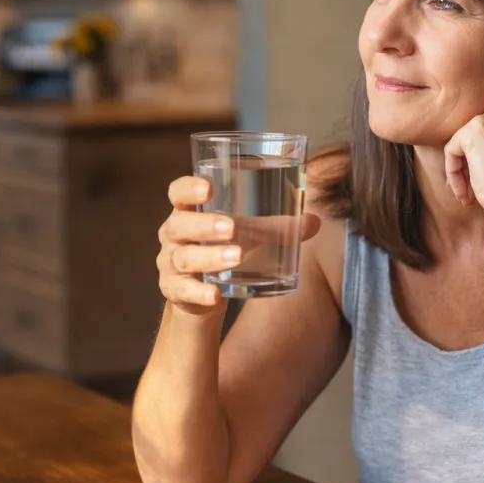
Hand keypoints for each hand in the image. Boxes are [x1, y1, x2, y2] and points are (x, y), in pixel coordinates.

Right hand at [157, 176, 321, 314]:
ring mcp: (170, 263)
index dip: (189, 188)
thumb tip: (314, 222)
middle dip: (204, 225)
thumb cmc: (225, 248)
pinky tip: (215, 295)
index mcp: (189, 211)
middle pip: (179, 225)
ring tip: (237, 256)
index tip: (209, 187)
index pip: (177, 192)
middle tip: (232, 227)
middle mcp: (174, 234)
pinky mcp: (174, 289)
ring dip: (210, 257)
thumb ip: (277, 227)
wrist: (201, 293)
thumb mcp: (248, 235)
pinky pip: (183, 290)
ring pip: (183, 258)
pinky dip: (199, 293)